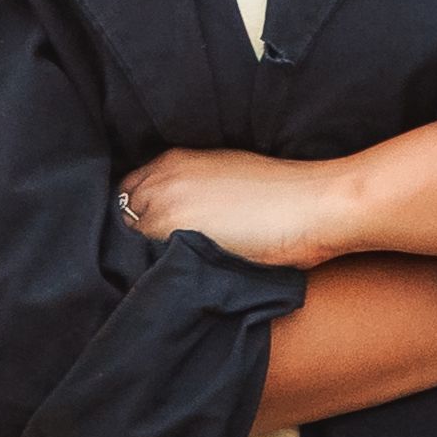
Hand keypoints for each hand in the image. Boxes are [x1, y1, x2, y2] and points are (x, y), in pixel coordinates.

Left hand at [122, 147, 351, 265]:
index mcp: (173, 160)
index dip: (139, 215)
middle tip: (158, 255)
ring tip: (170, 269)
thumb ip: (193, 189)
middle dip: (134, 234)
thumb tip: (177, 219)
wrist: (313, 205)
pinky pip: (142, 260)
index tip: (152, 234)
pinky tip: (175, 276)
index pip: (128, 192)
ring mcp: (162, 207)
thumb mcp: (229, 173)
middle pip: (122, 214)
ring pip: (128, 240)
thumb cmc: (285, 193)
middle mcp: (160, 179)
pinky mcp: (170, 236)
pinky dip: (152, 270)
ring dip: (141, 254)